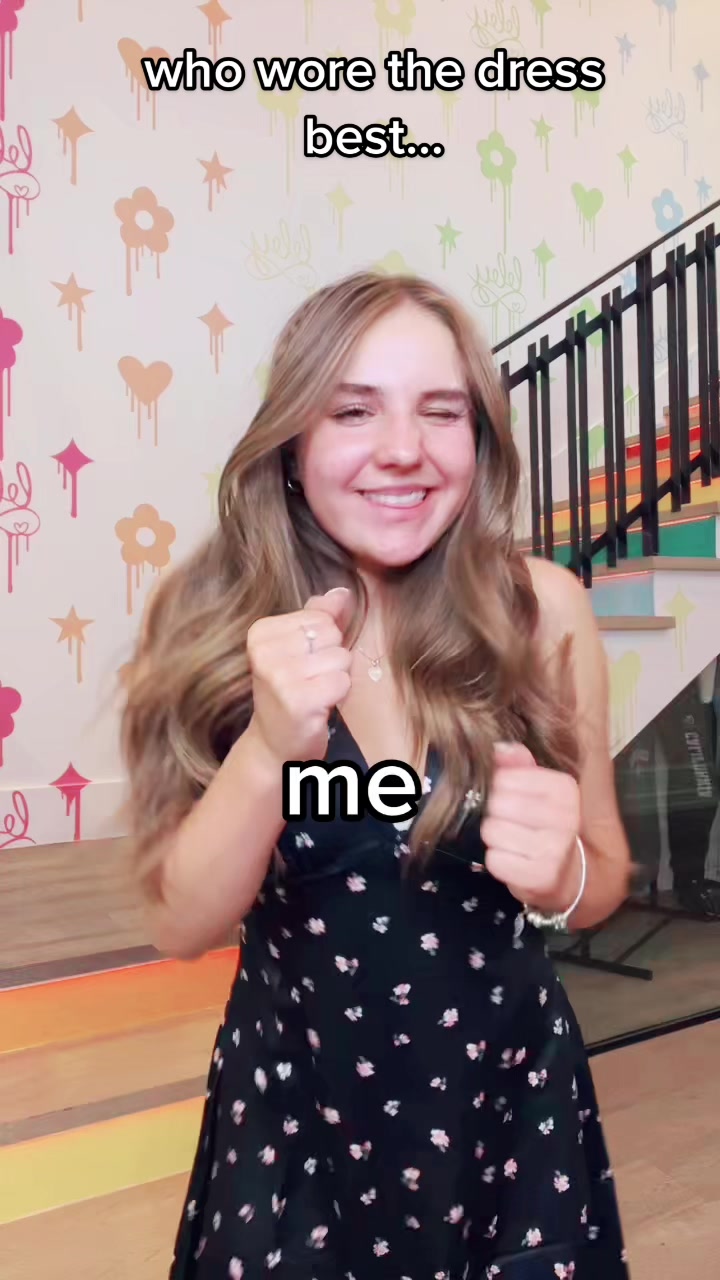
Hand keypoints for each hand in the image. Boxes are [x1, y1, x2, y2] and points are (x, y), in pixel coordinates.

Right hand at [246, 587, 353, 767]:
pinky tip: (319, 705)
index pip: (320, 617)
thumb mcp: (298, 648)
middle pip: (331, 634)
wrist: (274, 742)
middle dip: (331, 658)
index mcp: (261, 632)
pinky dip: (338, 695)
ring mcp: (279, 677)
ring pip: (340, 658)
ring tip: (314, 692)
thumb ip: (319, 616)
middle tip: (310, 680)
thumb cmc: (290, 690)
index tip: (302, 663)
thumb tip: (342, 592)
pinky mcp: (298, 701)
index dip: (323, 641)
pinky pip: (341, 682)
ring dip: (336, 678)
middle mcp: (264, 651)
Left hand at [481, 742, 581, 911]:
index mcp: (565, 789)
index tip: (512, 799)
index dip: (498, 789)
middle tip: (511, 823)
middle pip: (496, 804)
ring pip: (492, 831)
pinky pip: (495, 860)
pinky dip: (498, 861)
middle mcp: (565, 817)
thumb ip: (519, 765)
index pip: (504, 778)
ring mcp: (555, 849)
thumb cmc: (547, 825)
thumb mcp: (539, 790)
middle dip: (496, 814)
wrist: (569, 874)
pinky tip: (514, 860)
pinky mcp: (540, 877)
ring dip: (495, 838)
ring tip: (513, 841)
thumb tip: (498, 748)